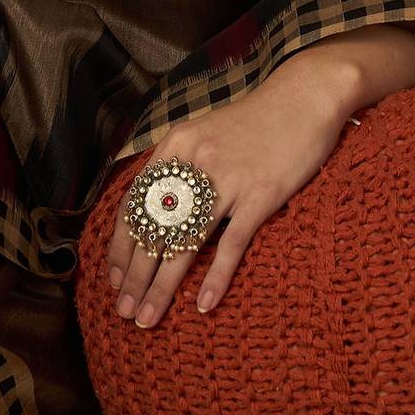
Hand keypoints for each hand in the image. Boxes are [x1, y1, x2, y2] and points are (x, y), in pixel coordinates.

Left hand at [105, 56, 356, 329]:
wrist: (302, 97)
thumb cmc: (254, 119)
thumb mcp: (204, 131)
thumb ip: (179, 164)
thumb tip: (154, 204)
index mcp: (175, 145)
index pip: (134, 204)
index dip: (120, 244)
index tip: (111, 277)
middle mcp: (194, 162)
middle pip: (153, 229)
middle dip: (134, 275)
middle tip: (121, 310)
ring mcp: (227, 179)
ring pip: (183, 243)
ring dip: (161, 286)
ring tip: (146, 317)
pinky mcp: (260, 195)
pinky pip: (231, 244)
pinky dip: (216, 278)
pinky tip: (202, 305)